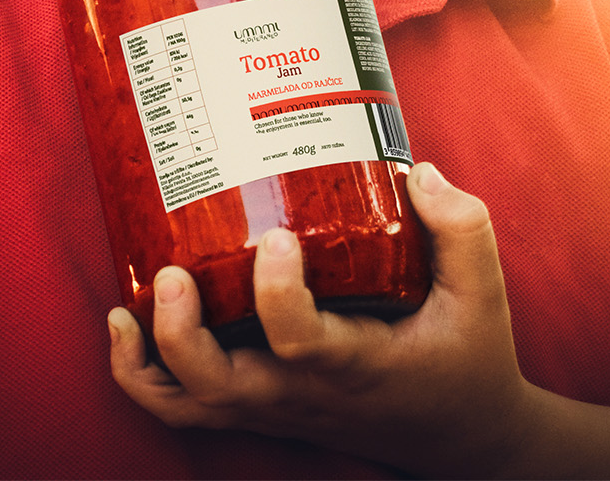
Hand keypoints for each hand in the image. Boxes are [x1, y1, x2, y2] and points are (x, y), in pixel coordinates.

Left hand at [109, 162, 528, 477]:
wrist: (460, 437)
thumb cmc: (466, 358)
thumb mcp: (482, 295)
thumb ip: (461, 229)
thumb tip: (419, 171)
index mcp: (354, 362)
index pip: (299, 341)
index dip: (277, 293)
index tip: (278, 236)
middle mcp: (301, 390)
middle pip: (218, 385)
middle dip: (183, 334)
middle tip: (175, 269)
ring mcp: (274, 403)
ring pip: (189, 402)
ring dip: (150, 355)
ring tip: (136, 295)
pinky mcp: (259, 402)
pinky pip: (184, 407)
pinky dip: (143, 374)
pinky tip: (127, 320)